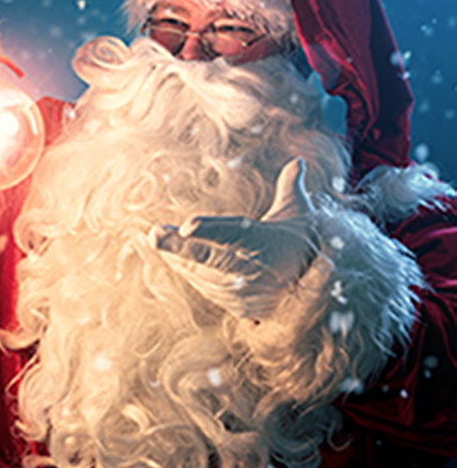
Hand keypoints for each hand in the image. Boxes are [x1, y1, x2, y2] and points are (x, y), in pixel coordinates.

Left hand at [155, 158, 318, 319]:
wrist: (313, 293)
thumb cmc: (298, 245)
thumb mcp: (299, 215)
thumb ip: (290, 188)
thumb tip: (297, 161)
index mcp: (264, 242)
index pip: (233, 234)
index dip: (209, 230)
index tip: (185, 225)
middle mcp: (251, 269)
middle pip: (210, 258)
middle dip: (179, 247)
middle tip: (154, 234)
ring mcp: (241, 291)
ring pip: (201, 273)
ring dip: (176, 257)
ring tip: (156, 237)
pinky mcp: (235, 306)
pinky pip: (204, 287)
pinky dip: (188, 271)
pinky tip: (172, 257)